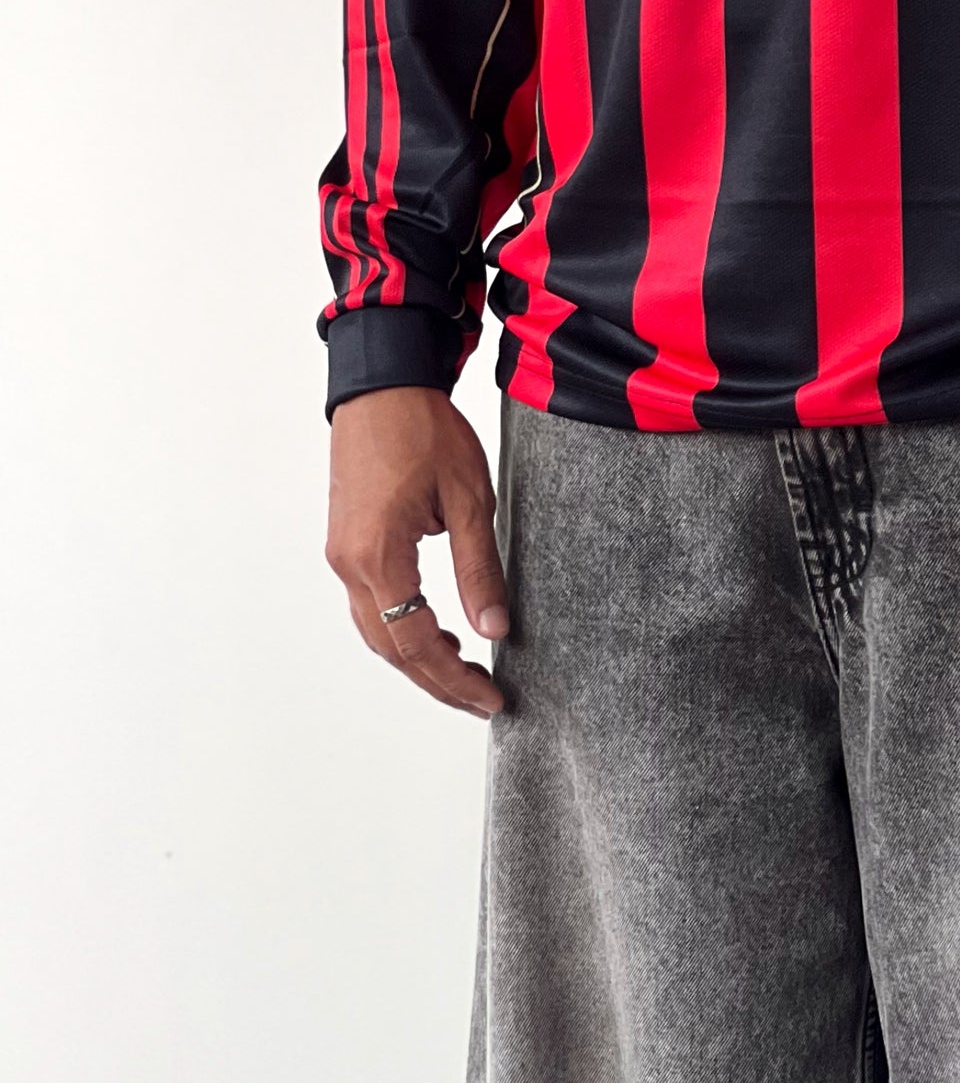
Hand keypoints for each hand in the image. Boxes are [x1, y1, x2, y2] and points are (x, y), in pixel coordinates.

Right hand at [326, 388, 507, 719]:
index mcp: (377, 556)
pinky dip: (401, 628)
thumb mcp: (470, 498)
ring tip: (465, 673)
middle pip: (389, 647)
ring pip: (376, 629)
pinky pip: (370, 603)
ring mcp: (342, 553)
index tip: (490, 698)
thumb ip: (479, 569)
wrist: (383, 383)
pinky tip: (435, 632)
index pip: (414, 643)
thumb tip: (494, 629)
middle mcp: (349, 563)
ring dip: (418, 657)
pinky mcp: (347, 541)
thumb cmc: (425, 430)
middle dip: (436, 679)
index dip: (453, 679)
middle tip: (483, 698)